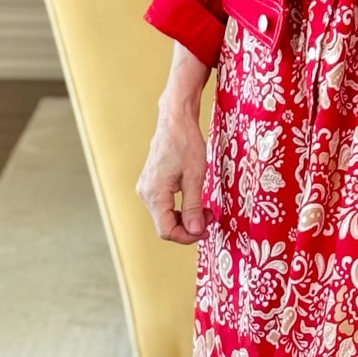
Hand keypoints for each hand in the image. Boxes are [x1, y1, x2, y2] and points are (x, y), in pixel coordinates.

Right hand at [136, 45, 213, 244]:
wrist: (175, 119)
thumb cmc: (186, 143)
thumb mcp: (195, 176)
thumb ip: (193, 206)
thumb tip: (196, 231)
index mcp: (154, 193)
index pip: (166, 231)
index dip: (187, 237)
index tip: (207, 232)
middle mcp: (145, 193)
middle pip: (165, 225)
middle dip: (189, 226)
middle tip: (211, 217)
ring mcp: (146, 187)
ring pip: (165, 216)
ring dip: (186, 217)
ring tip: (206, 208)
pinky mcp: (151, 182)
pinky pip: (164, 204)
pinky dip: (180, 207)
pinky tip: (195, 199)